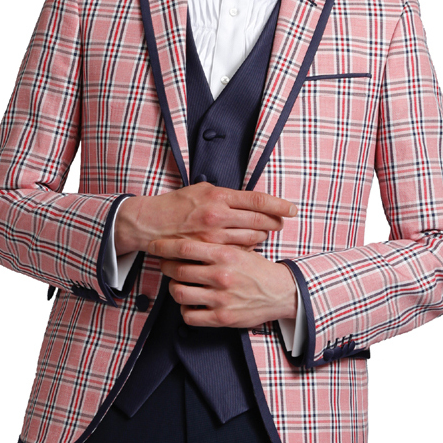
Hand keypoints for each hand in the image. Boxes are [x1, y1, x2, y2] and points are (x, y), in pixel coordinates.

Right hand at [114, 182, 296, 254]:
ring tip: (262, 232)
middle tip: (280, 222)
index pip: (257, 200)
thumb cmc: (177, 205)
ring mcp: (213, 236)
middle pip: (260, 220)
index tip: (292, 208)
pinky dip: (246, 247)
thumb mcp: (202, 190)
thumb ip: (226, 196)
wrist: (151, 224)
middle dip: (274, 222)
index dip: (279, 205)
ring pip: (251, 237)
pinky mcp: (208, 252)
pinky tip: (246, 244)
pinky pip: (238, 251)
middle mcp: (217, 216)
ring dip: (261, 234)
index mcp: (218, 196)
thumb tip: (250, 201)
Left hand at [147, 238, 297, 327]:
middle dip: (166, 266)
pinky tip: (190, 303)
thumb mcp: (241, 249)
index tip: (154, 245)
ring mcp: (221, 298)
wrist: (281, 292)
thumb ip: (218, 242)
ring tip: (179, 284)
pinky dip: (185, 309)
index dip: (164, 246)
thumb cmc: (257, 269)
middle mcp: (222, 276)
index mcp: (226, 254)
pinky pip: (189, 315)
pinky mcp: (222, 318)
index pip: (185, 247)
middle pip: (178, 270)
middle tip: (166, 264)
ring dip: (174, 287)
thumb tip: (190, 232)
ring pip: (179, 292)